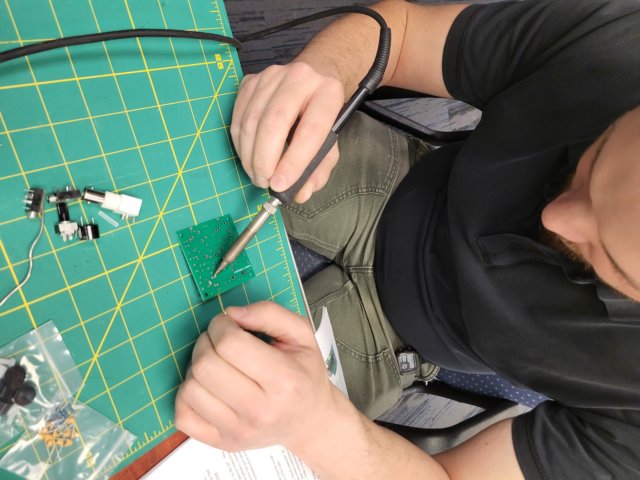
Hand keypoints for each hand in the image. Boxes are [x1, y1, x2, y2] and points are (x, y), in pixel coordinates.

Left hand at [174, 301, 346, 452]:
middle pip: (205, 365)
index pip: (230, 344)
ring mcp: (239, 430)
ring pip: (190, 388)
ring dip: (196, 367)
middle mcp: (261, 410)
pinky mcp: (223, 442)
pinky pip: (183, 415)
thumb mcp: (302, 335)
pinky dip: (187, 395)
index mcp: (285, 380)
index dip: (222, 325)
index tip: (229, 323)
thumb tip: (232, 313)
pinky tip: (207, 387)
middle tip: (220, 340)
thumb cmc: (305, 375)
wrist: (310, 420)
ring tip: (216, 364)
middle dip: (206, 342)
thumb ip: (270, 314)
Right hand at [230, 62, 344, 202]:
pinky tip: (249, 157)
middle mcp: (300, 78)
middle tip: (264, 182)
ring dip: (249, 156)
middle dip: (264, 160)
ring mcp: (272, 76)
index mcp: (328, 93)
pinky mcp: (251, 80)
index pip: (310, 130)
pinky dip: (240, 143)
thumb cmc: (321, 114)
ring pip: (251, 121)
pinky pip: (238, 117)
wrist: (314, 74)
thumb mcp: (330, 141)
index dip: (293, 161)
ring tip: (257, 175)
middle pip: (274, 122)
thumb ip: (319, 169)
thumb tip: (301, 193)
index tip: (280, 185)